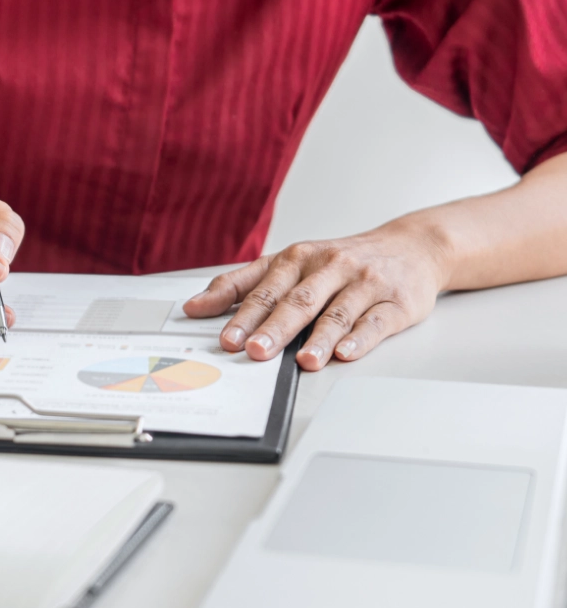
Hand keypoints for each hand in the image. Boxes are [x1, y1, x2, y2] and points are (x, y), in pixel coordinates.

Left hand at [182, 222, 449, 370]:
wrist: (411, 246)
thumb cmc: (341, 261)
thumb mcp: (290, 262)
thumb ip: (242, 283)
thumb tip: (196, 306)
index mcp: (298, 258)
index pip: (265, 288)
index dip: (243, 314)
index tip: (225, 338)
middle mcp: (330, 266)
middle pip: (298, 300)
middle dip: (274, 328)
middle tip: (255, 351)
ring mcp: (364, 284)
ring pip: (337, 312)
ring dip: (319, 338)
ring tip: (303, 361)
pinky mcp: (395, 302)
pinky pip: (376, 321)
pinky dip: (360, 338)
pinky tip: (346, 353)